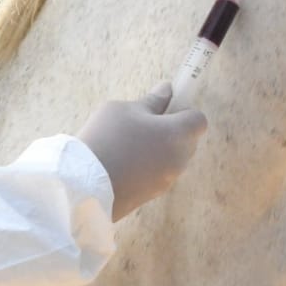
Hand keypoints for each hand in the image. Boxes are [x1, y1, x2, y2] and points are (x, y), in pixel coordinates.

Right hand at [75, 81, 207, 221]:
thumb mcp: (124, 109)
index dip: (183, 110)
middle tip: (141, 125)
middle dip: (171, 130)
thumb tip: (167, 90)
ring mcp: (168, 180)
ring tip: (128, 146)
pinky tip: (124, 163)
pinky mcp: (154, 195)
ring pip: (172, 158)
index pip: (199, 119)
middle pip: (187, 140)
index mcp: (177, 134)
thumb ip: (151, 100)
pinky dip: (149, 166)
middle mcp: (180, 159)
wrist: (86, 184)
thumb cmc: (108, 137)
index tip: (162, 108)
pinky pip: (159, 174)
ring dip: (159, 149)